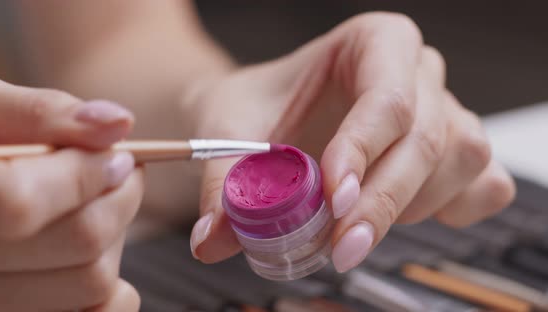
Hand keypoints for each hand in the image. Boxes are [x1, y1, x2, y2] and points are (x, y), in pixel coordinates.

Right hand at [0, 75, 141, 310]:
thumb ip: (41, 113)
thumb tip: (118, 124)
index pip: (18, 203)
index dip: (83, 175)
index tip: (116, 155)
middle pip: (77, 241)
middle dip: (120, 196)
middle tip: (119, 171)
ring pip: (93, 281)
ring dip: (116, 235)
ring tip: (93, 207)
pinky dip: (114, 289)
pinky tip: (93, 254)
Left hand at [187, 13, 514, 271]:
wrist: (269, 115)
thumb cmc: (258, 109)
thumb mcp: (229, 131)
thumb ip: (223, 182)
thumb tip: (211, 239)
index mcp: (374, 43)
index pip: (386, 96)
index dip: (365, 150)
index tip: (333, 198)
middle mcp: (418, 72)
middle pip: (429, 136)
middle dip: (384, 200)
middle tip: (340, 246)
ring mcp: (445, 110)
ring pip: (462, 161)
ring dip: (410, 208)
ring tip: (355, 229)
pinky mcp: (454, 151)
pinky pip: (485, 184)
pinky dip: (454, 209)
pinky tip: (405, 218)